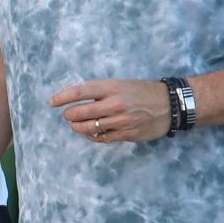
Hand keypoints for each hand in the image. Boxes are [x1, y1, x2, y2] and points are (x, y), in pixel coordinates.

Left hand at [51, 78, 169, 143]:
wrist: (171, 104)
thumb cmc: (143, 92)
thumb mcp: (122, 84)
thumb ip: (100, 91)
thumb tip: (74, 96)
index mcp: (112, 87)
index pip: (80, 91)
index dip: (63, 97)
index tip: (52, 102)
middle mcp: (115, 103)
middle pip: (80, 112)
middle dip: (69, 115)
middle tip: (68, 115)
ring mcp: (121, 120)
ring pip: (88, 127)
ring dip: (77, 127)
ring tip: (76, 124)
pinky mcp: (127, 134)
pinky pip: (101, 138)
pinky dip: (92, 136)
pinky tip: (91, 133)